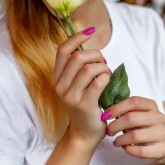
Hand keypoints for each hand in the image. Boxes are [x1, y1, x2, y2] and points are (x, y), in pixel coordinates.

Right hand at [53, 28, 110, 149]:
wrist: (84, 133)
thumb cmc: (84, 105)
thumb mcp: (76, 84)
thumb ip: (79, 67)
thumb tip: (91, 48)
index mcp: (57, 77)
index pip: (62, 50)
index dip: (76, 38)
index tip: (90, 32)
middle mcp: (60, 85)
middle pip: (78, 57)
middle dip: (96, 54)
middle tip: (104, 62)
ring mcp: (71, 96)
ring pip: (89, 69)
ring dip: (103, 67)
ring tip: (106, 72)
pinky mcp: (84, 104)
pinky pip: (99, 82)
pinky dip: (106, 77)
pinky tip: (108, 81)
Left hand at [103, 96, 164, 164]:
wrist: (159, 148)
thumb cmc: (142, 128)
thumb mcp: (136, 116)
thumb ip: (125, 110)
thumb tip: (106, 110)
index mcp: (151, 105)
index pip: (134, 102)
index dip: (117, 108)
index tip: (105, 116)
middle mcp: (159, 117)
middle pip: (132, 118)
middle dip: (115, 125)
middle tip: (108, 131)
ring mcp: (162, 133)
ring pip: (135, 135)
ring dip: (120, 140)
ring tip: (115, 142)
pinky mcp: (162, 149)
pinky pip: (141, 151)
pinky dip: (129, 150)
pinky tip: (125, 148)